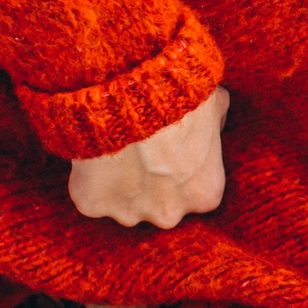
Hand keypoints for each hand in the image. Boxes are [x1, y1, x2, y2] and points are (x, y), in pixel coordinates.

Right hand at [67, 87, 228, 228]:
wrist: (132, 93)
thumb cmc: (181, 98)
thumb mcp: (216, 104)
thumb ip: (217, 125)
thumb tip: (213, 128)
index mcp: (205, 194)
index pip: (196, 192)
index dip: (182, 171)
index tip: (171, 152)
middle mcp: (170, 213)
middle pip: (161, 205)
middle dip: (153, 185)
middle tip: (142, 152)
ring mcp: (129, 212)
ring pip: (124, 205)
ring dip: (121, 186)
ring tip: (118, 151)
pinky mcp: (92, 204)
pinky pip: (91, 195)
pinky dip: (90, 180)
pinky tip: (95, 154)